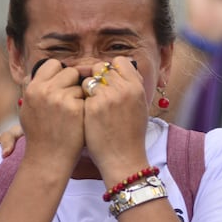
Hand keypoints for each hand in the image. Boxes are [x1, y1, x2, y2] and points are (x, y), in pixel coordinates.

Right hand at [19, 57, 84, 169]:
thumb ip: (34, 91)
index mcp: (33, 88)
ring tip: (74, 112)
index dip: (61, 73)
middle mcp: (45, 90)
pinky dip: (86, 107)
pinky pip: (87, 97)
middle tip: (72, 99)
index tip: (64, 85)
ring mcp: (60, 98)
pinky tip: (80, 120)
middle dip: (74, 83)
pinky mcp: (75, 108)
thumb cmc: (40, 136)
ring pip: (80, 83)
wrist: (48, 159)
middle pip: (69, 71)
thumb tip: (38, 75)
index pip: (52, 64)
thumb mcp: (28, 111)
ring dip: (81, 95)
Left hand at [81, 57, 152, 183]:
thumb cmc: (131, 136)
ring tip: (93, 106)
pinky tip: (87, 115)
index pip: (120, 62)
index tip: (108, 80)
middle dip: (97, 79)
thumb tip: (121, 71)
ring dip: (88, 89)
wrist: (123, 159)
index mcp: (136, 87)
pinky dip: (82, 102)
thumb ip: (132, 87)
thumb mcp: (140, 107)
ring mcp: (106, 97)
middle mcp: (123, 89)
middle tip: (98, 94)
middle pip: (101, 68)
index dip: (111, 69)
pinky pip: (82, 94)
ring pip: (89, 79)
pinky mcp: (92, 107)